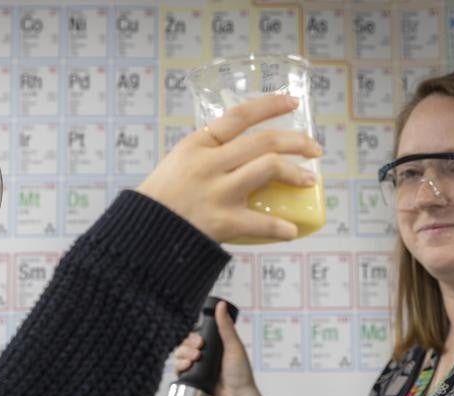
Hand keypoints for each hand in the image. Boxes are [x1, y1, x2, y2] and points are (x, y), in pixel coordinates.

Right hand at [136, 94, 321, 243]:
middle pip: (264, 141)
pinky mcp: (222, 220)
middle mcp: (209, 163)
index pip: (239, 115)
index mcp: (197, 145)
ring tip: (308, 180)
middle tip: (314, 150)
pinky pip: (260, 221)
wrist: (139, 235)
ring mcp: (217, 191)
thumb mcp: (178, 164)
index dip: (270, 105)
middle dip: (297, 142)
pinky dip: (280, 226)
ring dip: (295, 173)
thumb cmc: (160, 201)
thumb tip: (242, 154)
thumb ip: (208, 155)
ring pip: (268, 168)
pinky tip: (292, 230)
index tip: (293, 103)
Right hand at [173, 301, 261, 395]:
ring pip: (179, 355)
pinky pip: (177, 370)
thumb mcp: (234, 346)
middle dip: (188, 345)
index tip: (200, 340)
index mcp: (215, 347)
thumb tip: (222, 305)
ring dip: (183, 355)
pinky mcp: (190, 380)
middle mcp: (204, 357)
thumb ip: (225, 327)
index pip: (197, 335)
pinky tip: (187, 367)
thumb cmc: (240, 375)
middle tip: (198, 351)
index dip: (194, 335)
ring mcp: (197, 369)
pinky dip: (179, 367)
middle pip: (185, 344)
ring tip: (193, 360)